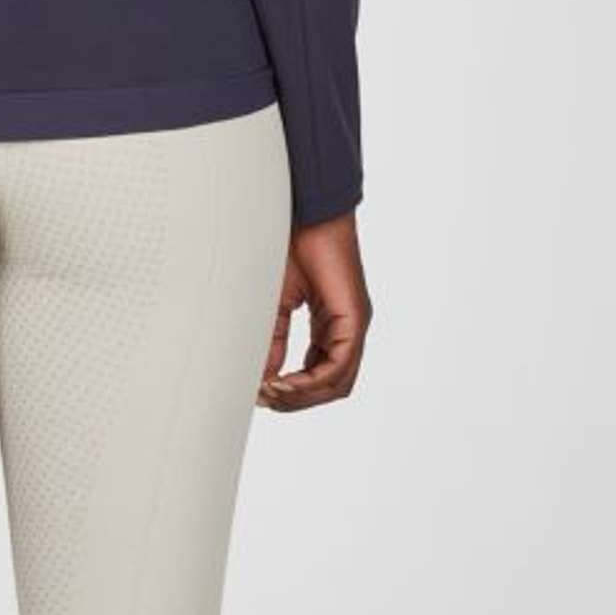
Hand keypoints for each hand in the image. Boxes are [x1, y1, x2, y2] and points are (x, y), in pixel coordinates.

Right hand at [261, 212, 371, 411]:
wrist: (305, 215)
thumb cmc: (290, 248)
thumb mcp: (276, 306)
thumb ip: (274, 341)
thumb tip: (263, 377)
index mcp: (332, 326)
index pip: (319, 374)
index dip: (291, 391)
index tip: (260, 391)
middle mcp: (348, 330)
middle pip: (330, 386)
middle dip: (296, 400)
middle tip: (264, 398)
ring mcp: (355, 325)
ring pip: (337, 383)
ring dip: (303, 395)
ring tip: (272, 392)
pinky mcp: (355, 318)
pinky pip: (339, 365)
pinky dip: (311, 380)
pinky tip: (284, 381)